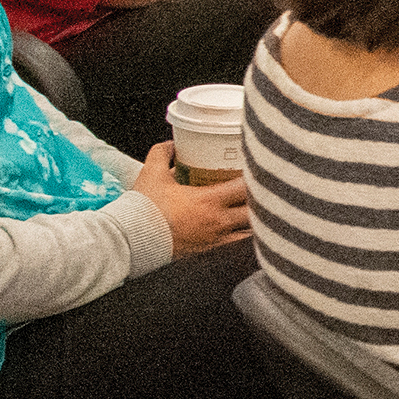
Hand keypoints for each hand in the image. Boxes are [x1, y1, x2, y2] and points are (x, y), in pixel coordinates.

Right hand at [131, 143, 252, 255]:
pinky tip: (250, 235)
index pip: (245, 188)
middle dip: (264, 201)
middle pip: (256, 212)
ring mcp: (216, 241)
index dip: (257, 179)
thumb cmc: (143, 208)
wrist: (132, 239)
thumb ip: (162, 154)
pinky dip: (246, 240)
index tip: (260, 173)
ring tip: (263, 213)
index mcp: (208, 201)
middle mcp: (218, 222)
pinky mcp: (211, 254)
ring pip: (251, 233)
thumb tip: (172, 144)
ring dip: (258, 222)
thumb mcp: (151, 174)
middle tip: (266, 193)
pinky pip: (238, 248)